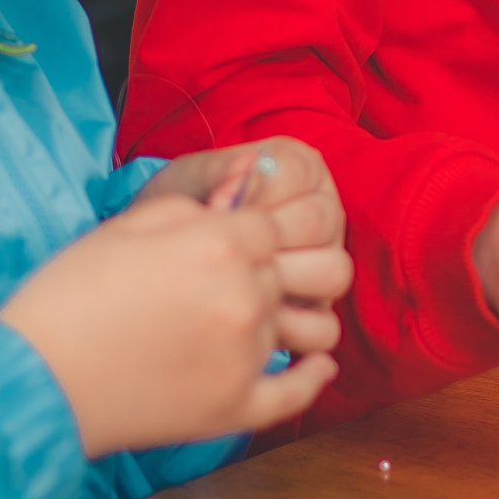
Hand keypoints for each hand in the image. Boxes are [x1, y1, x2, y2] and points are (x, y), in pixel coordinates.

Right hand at [0, 194, 337, 456]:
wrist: (33, 380)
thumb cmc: (69, 296)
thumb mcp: (127, 226)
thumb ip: (195, 206)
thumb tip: (244, 193)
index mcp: (220, 245)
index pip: (271, 225)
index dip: (247, 233)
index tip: (225, 244)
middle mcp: (244, 297)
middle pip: (288, 272)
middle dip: (262, 272)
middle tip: (224, 283)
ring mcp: (245, 356)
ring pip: (295, 324)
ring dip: (281, 316)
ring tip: (264, 318)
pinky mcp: (234, 408)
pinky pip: (296, 390)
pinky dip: (312, 374)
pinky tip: (316, 361)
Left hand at [140, 137, 348, 312]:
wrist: (164, 262)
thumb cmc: (185, 214)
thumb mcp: (189, 183)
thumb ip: (217, 170)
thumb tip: (245, 173)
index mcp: (302, 170)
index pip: (296, 173)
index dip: (252, 193)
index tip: (212, 207)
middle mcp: (325, 213)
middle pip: (317, 222)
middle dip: (263, 239)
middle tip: (222, 253)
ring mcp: (326, 264)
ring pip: (333, 272)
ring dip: (282, 280)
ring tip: (237, 284)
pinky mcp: (318, 314)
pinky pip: (325, 327)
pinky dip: (290, 328)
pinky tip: (249, 321)